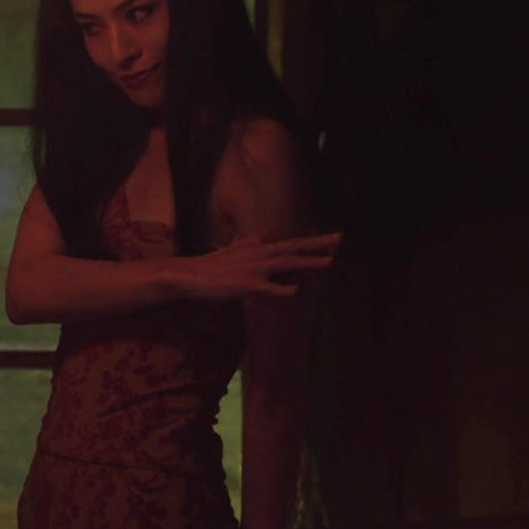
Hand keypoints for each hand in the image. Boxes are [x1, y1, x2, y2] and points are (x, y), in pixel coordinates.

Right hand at [179, 231, 341, 303]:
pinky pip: (266, 287)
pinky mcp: (244, 284)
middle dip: (318, 244)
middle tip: (340, 238)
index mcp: (259, 249)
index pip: (291, 243)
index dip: (313, 240)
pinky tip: (294, 290)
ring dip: (308, 262)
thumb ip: (246, 244)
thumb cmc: (210, 266)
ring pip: (286, 263)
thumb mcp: (232, 252)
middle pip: (294, 248)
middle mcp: (260, 255)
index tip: (333, 237)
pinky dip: (280, 288)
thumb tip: (257, 237)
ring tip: (329, 262)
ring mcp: (253, 269)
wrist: (188, 275)